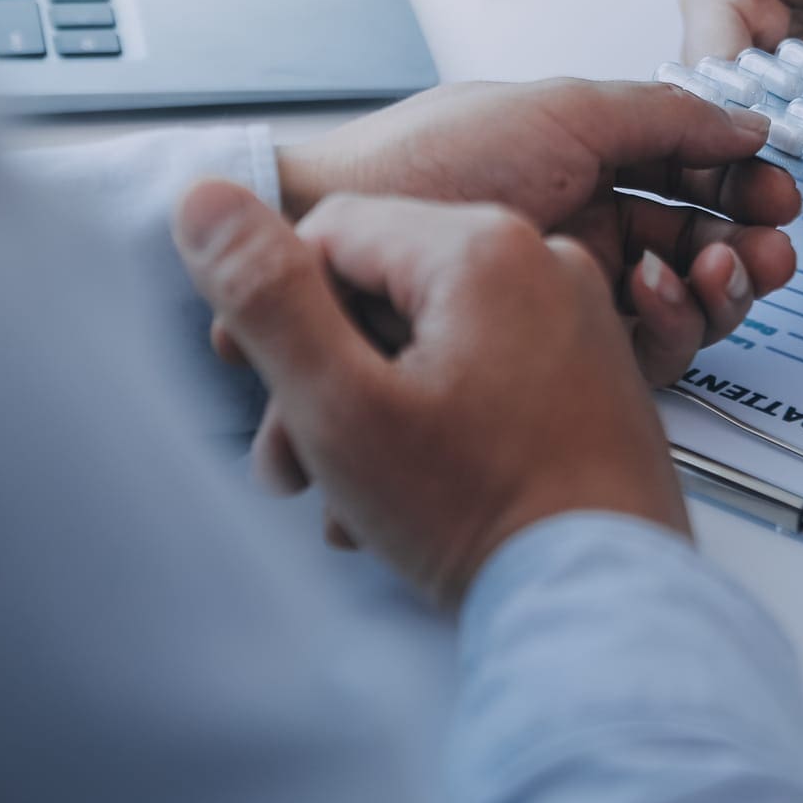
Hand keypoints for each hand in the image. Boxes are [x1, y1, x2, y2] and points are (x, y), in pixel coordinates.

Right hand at [175, 185, 687, 604]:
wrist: (600, 603)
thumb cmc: (484, 513)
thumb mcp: (341, 404)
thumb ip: (267, 297)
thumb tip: (203, 200)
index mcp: (484, 247)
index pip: (331, 231)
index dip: (276, 305)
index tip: (254, 379)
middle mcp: (544, 262)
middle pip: (384, 285)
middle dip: (322, 372)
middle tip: (290, 462)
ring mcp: (576, 317)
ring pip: (431, 335)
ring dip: (372, 408)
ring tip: (345, 495)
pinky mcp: (591, 371)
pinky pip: (486, 367)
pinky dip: (438, 420)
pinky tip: (412, 493)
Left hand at [274, 79, 801, 382]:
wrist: (333, 234)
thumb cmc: (425, 161)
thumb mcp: (561, 111)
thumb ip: (665, 116)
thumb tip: (744, 121)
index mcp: (582, 161)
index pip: (688, 176)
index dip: (740, 186)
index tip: (777, 194)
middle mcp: (578, 226)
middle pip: (695, 243)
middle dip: (744, 246)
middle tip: (769, 249)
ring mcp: (567, 292)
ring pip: (678, 302)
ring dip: (716, 287)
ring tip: (716, 271)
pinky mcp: (553, 352)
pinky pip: (640, 350)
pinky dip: (667, 325)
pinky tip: (658, 297)